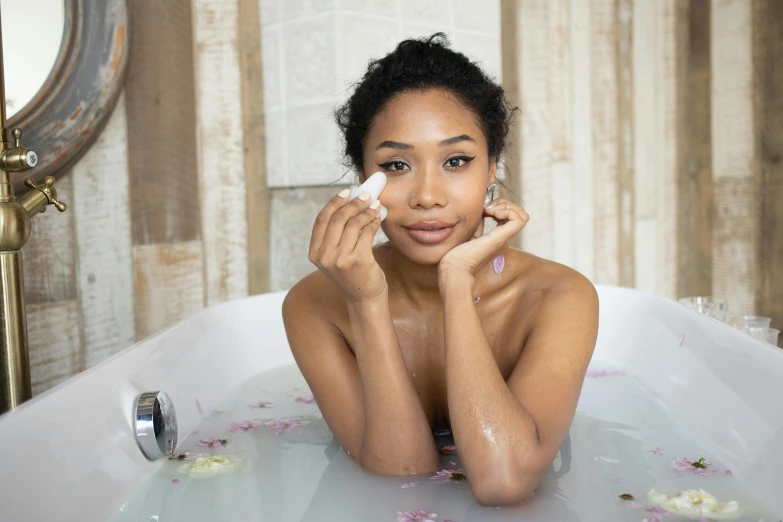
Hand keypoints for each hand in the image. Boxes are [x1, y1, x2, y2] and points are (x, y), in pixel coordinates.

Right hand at [309, 189, 386, 303]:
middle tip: (366, 195)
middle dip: (353, 203)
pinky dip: (374, 221)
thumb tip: (351, 202)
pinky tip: (378, 218)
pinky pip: (367, 232)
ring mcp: (340, 259)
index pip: (321, 220)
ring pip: (353, 224)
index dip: (333, 203)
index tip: (346, 192)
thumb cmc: (352, 275)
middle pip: (337, 219)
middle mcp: (324, 256)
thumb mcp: (336, 256)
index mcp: (315, 253)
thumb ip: (336, 235)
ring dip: (366, 211)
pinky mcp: (358, 260)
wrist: (364, 299)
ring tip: (375, 205)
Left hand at [438, 198, 529, 278]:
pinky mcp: (501, 239)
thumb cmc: (457, 254)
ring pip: (523, 215)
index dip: (500, 206)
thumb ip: (480, 221)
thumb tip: (484, 209)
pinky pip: (519, 220)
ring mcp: (505, 238)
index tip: (484, 209)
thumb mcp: (471, 231)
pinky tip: (491, 214)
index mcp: (498, 236)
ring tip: (489, 211)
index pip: (512, 216)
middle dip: (505, 203)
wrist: (455, 267)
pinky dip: (507, 211)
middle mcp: (504, 237)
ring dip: (506, 206)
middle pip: (520, 213)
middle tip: (487, 208)